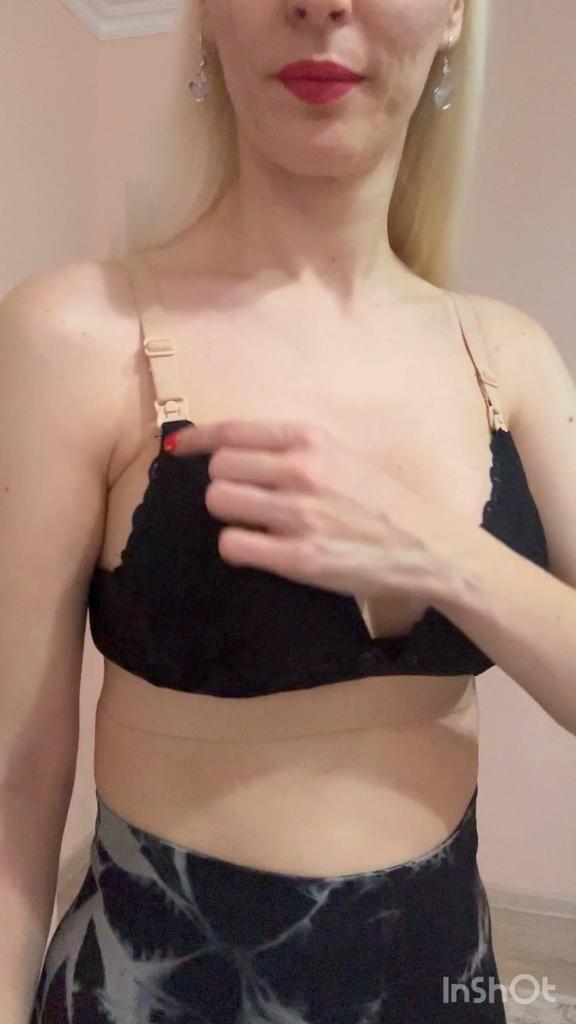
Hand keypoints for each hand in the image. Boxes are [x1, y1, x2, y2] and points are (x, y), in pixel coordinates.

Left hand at [166, 419, 448, 601]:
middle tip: (244, 498)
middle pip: (219, 468)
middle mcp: (301, 470)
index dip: (198, 439)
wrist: (429, 547)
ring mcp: (298, 515)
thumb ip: (294, 451)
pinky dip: (237, 547)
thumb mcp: (343, 456)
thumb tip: (232, 450)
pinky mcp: (298, 557)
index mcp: (311, 440)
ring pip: (219, 503)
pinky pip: (233, 545)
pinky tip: (257, 549)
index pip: (232, 431)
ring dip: (229, 515)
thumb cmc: (384, 502)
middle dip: (223, 483)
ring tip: (253, 523)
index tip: (180, 447)